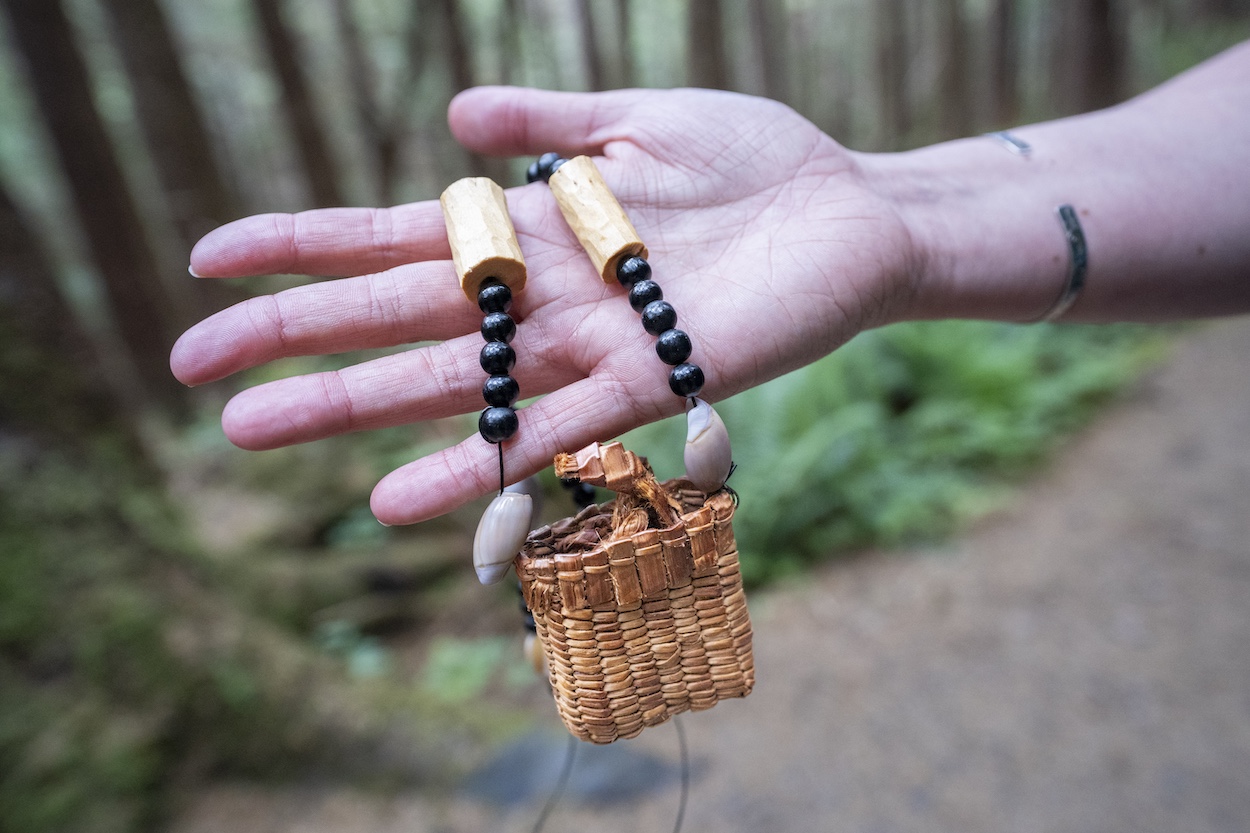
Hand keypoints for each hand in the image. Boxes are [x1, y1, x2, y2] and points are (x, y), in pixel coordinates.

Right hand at [170, 87, 919, 523]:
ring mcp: (586, 343)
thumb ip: (547, 117)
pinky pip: (547, 432)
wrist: (853, 214)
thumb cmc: (755, 160)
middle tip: (188, 366)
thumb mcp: (638, 116)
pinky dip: (473, 463)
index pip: (388, 239)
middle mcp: (538, 294)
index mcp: (527, 226)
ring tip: (248, 430)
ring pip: (447, 384)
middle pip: (392, 319)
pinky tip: (392, 497)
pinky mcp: (650, 383)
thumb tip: (454, 110)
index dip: (299, 248)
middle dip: (289, 338)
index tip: (209, 260)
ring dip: (346, 409)